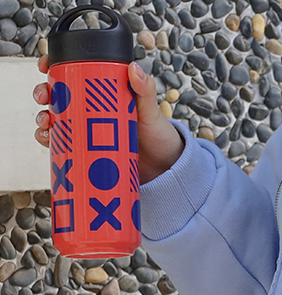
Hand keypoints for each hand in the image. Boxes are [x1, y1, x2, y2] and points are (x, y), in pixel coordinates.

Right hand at [33, 56, 184, 184]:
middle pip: (58, 95)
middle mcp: (91, 110)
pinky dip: (50, 143)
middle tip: (43, 97)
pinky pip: (63, 146)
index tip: (45, 65)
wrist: (165, 169)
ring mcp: (88, 131)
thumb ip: (145, 90)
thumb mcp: (152, 111)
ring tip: (45, 124)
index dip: (55, 66)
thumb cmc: (159, 135)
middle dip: (43, 92)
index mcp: (103, 94)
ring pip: (56, 120)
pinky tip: (48, 142)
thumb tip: (134, 68)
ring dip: (43, 119)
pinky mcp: (88, 153)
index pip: (74, 73)